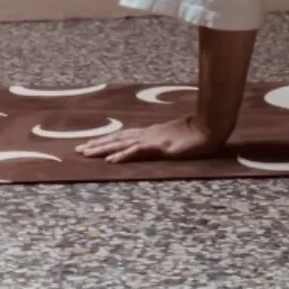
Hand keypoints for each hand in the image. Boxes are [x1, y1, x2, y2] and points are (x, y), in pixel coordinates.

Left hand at [76, 116, 227, 164]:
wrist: (209, 127)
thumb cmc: (196, 132)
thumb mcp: (176, 138)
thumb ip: (166, 140)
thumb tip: (160, 144)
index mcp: (150, 133)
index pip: (124, 136)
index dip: (107, 140)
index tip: (91, 143)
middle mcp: (147, 134)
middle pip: (117, 139)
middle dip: (98, 144)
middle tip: (79, 150)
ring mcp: (151, 139)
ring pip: (121, 143)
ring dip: (103, 149)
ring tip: (86, 153)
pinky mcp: (158, 146)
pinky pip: (136, 151)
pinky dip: (122, 155)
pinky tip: (110, 161)